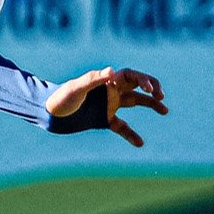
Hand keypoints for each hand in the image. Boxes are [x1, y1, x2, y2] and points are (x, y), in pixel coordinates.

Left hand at [47, 66, 167, 145]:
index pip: (131, 76)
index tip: (151, 90)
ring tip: (165, 110)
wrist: (48, 114)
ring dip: (150, 105)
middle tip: (161, 97)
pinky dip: (131, 134)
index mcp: (106, 81)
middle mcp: (110, 91)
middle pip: (137, 86)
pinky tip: (140, 143)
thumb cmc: (60, 98)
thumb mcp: (76, 89)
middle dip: (152, 89)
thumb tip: (112, 71)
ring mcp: (109, 105)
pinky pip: (122, 127)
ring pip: (135, 103)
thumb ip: (93, 79)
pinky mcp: (104, 120)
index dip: (144, 80)